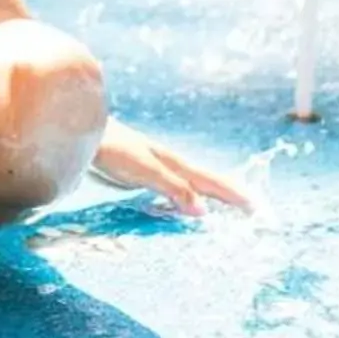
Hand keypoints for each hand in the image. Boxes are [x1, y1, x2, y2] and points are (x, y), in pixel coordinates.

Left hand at [90, 119, 253, 216]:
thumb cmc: (111, 148)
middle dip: (227, 192)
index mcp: (172, 162)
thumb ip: (173, 187)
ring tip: (224, 202)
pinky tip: (179, 199)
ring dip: (208, 192)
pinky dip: (186, 192)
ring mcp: (153, 163)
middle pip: (203, 179)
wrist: (82, 127)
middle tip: (250, 205)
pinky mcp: (138, 168)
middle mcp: (166, 161)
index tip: (256, 206)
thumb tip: (204, 210)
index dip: (232, 195)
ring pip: (189, 180)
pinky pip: (172, 183)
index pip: (210, 182)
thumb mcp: (145, 170)